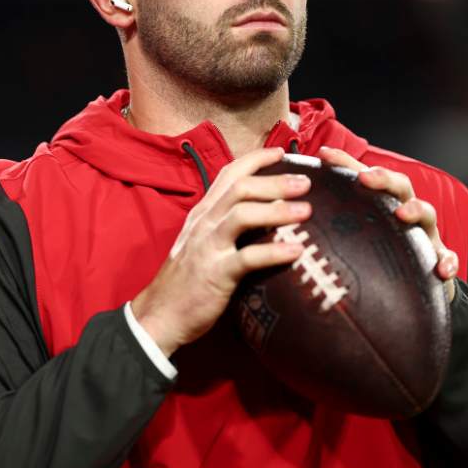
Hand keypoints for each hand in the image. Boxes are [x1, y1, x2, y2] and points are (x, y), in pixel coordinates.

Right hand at [131, 147, 311, 356]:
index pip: (229, 174)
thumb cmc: (187, 280)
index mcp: (203, 213)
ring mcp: (207, 246)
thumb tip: (262, 214)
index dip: (256, 159)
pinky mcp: (215, 273)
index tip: (282, 153)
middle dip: (275, 181)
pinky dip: (274, 252)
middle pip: (241, 188)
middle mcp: (204, 223)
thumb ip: (225, 225)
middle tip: (306, 183)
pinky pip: (247, 257)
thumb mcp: (201, 242)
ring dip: (278, 209)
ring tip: (307, 211)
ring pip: (242, 214)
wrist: (160, 314)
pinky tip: (297, 251)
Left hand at [318, 146, 457, 302]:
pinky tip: (442, 270)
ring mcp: (424, 234)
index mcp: (381, 204)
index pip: (364, 176)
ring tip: (402, 214)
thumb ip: (324, 224)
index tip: (324, 155)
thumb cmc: (373, 254)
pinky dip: (447, 261)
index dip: (345, 163)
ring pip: (427, 215)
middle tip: (365, 177)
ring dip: (416, 210)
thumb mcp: (351, 235)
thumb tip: (282, 215)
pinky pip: (447, 257)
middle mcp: (404, 212)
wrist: (413, 283)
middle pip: (399, 186)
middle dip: (383, 179)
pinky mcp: (438, 259)